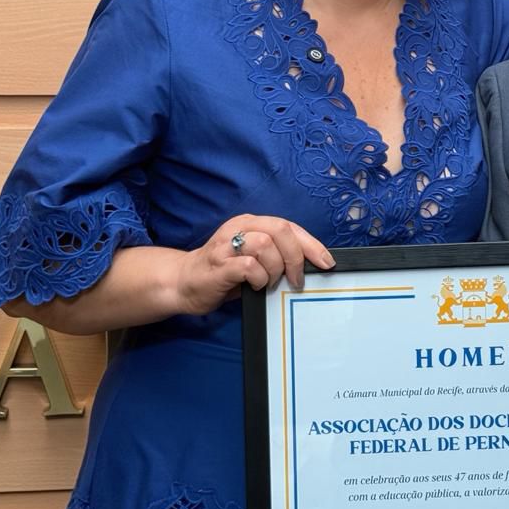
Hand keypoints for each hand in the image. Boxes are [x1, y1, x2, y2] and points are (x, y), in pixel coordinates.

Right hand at [178, 214, 334, 313]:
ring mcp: (226, 246)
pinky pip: (248, 266)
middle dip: (296, 256)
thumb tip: (310, 265)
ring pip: (265, 245)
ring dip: (275, 268)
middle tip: (297, 279)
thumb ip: (276, 254)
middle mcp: (238, 228)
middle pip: (280, 230)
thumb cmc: (223, 273)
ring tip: (269, 282)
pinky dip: (259, 278)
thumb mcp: (253, 258)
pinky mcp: (218, 265)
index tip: (327, 262)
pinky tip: (254, 286)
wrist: (182, 283)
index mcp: (250, 223)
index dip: (311, 244)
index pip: (288, 226)